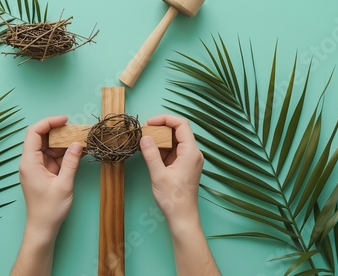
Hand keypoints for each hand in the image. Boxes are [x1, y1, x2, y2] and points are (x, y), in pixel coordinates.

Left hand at [19, 116, 82, 236]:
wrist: (43, 228)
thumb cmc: (49, 209)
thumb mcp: (64, 184)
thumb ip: (71, 162)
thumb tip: (78, 143)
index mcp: (29, 162)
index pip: (34, 132)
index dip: (49, 122)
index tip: (65, 120)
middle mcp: (30, 162)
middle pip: (42, 137)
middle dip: (60, 132)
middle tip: (77, 130)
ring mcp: (37, 167)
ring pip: (50, 147)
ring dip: (65, 143)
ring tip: (81, 140)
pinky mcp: (44, 173)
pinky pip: (54, 157)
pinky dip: (65, 154)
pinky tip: (79, 152)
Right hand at [140, 115, 218, 274]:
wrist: (182, 217)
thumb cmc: (173, 199)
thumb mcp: (158, 175)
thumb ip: (151, 154)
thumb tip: (144, 137)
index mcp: (191, 152)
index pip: (181, 124)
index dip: (165, 119)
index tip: (149, 123)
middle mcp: (193, 153)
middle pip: (178, 131)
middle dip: (160, 128)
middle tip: (144, 131)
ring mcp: (189, 160)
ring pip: (174, 141)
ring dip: (160, 139)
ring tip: (144, 141)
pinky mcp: (183, 166)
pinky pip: (173, 151)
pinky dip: (161, 149)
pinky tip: (149, 152)